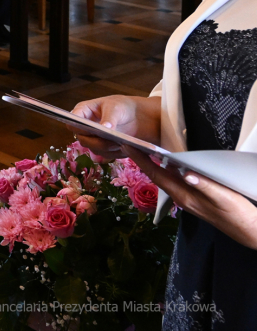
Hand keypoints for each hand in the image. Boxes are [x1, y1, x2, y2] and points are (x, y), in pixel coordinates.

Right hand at [69, 95, 160, 158]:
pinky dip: (115, 153)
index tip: (91, 131)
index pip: (72, 122)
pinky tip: (124, 147)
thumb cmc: (123, 106)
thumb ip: (109, 118)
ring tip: (120, 144)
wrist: (138, 116)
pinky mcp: (104, 148)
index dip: (78, 128)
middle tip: (112, 141)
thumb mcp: (116, 108)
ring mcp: (94, 138)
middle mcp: (85, 127)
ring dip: (107, 148)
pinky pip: (105, 155)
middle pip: (82, 139)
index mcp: (83, 112)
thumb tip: (104, 128)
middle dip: (97, 142)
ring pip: (94, 149)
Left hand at [124, 147, 256, 248]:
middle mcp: (181, 198)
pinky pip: (173, 181)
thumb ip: (205, 186)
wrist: (248, 230)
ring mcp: (186, 199)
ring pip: (164, 178)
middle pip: (156, 176)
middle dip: (141, 160)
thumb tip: (186, 173)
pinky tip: (165, 162)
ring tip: (142, 148)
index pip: (157, 175)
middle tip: (129, 143)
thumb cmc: (237, 213)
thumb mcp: (223, 197)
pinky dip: (165, 169)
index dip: (142, 161)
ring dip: (151, 164)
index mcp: (185, 196)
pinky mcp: (193, 198)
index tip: (128, 146)